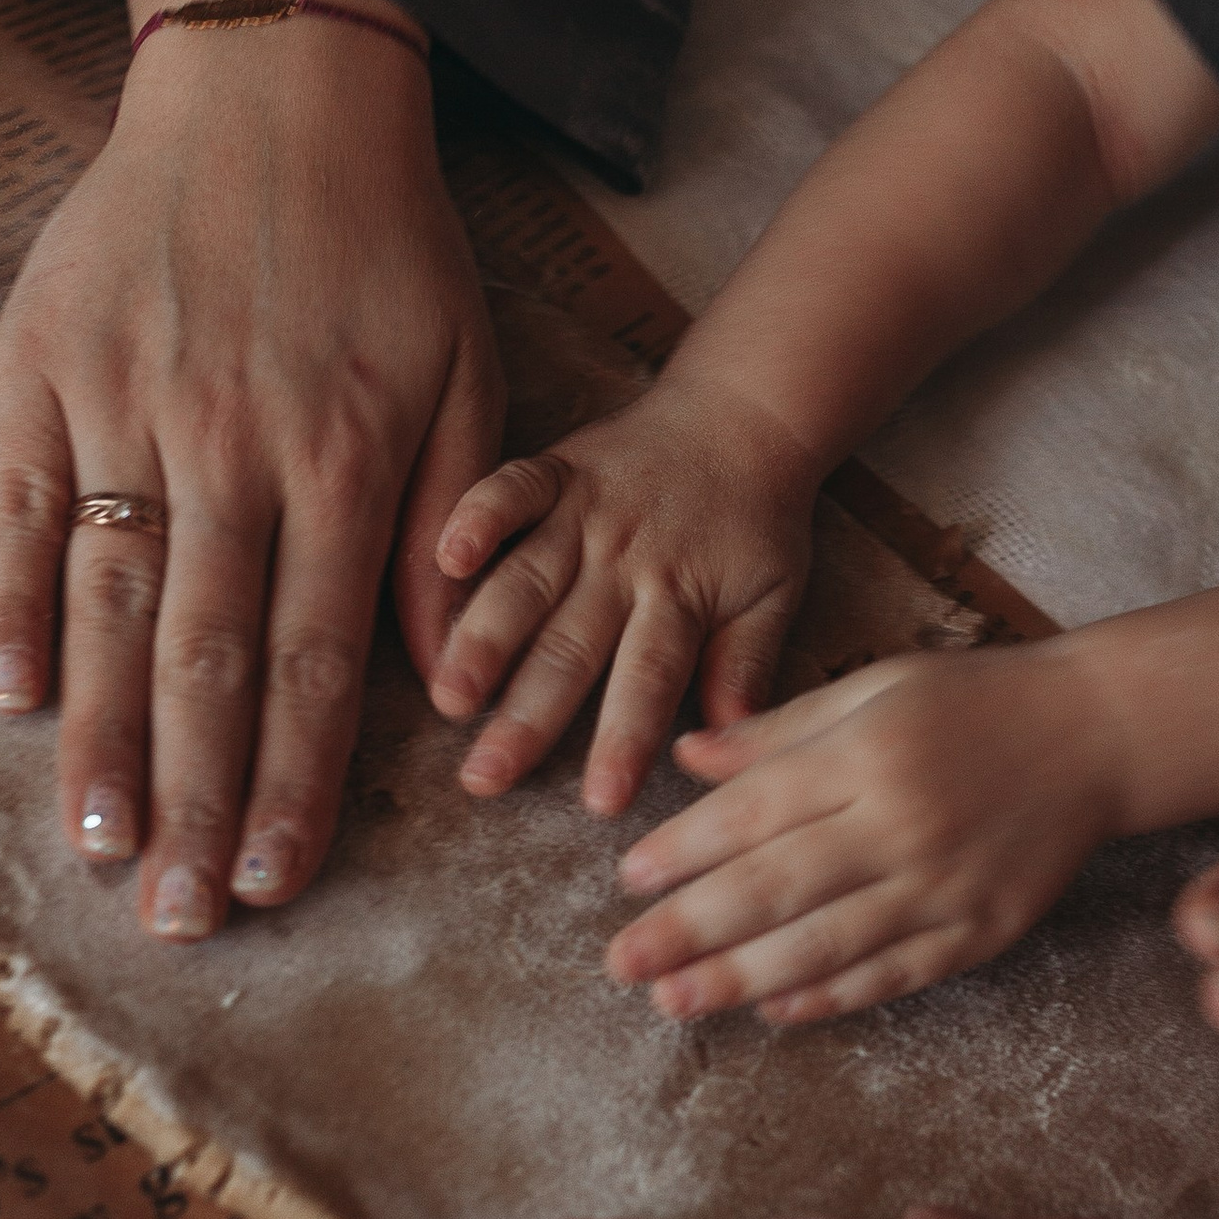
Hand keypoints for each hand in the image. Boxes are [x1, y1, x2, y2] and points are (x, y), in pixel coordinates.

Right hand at [0, 0, 502, 939]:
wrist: (279, 87)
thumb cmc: (389, 244)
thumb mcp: (466, 373)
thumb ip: (450, 529)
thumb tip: (433, 681)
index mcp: (349, 458)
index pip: (317, 657)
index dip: (292, 780)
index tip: (271, 877)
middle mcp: (237, 444)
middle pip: (210, 658)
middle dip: (195, 800)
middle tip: (177, 916)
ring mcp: (131, 401)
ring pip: (114, 599)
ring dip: (104, 736)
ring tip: (96, 844)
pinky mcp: (44, 361)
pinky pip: (22, 502)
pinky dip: (13, 599)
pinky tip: (11, 695)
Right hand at [428, 380, 818, 814]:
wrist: (748, 415)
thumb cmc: (759, 522)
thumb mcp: (775, 594)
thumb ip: (749, 663)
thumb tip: (729, 742)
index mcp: (681, 597)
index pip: (649, 679)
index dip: (624, 740)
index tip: (599, 803)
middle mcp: (625, 561)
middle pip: (570, 646)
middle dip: (526, 716)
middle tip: (484, 778)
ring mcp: (585, 514)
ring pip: (525, 581)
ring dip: (483, 637)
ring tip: (448, 694)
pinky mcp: (556, 469)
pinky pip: (510, 488)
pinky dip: (475, 514)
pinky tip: (442, 555)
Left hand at [608, 645, 1122, 1022]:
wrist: (1098, 735)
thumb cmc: (976, 700)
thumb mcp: (874, 688)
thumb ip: (779, 730)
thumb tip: (686, 753)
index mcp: (868, 754)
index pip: (755, 811)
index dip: (685, 848)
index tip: (629, 879)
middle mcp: (901, 824)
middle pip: (776, 888)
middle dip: (690, 930)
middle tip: (622, 963)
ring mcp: (944, 886)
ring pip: (826, 944)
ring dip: (741, 978)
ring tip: (675, 1001)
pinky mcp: (982, 930)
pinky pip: (894, 973)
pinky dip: (832, 996)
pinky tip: (774, 1010)